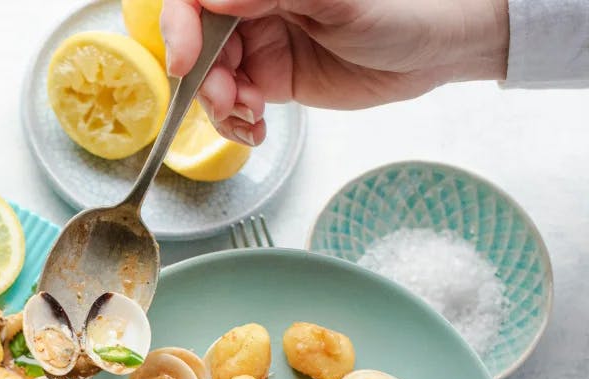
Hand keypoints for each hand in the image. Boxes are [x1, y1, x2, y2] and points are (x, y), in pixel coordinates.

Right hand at [160, 0, 509, 144]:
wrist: (433, 49)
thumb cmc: (398, 10)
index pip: (197, 1)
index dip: (179, 27)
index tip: (185, 60)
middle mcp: (255, 10)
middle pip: (197, 43)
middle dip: (204, 77)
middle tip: (229, 101)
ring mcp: (260, 46)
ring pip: (211, 78)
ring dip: (219, 105)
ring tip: (250, 118)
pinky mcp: (270, 81)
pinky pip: (233, 104)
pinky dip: (234, 123)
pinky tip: (255, 130)